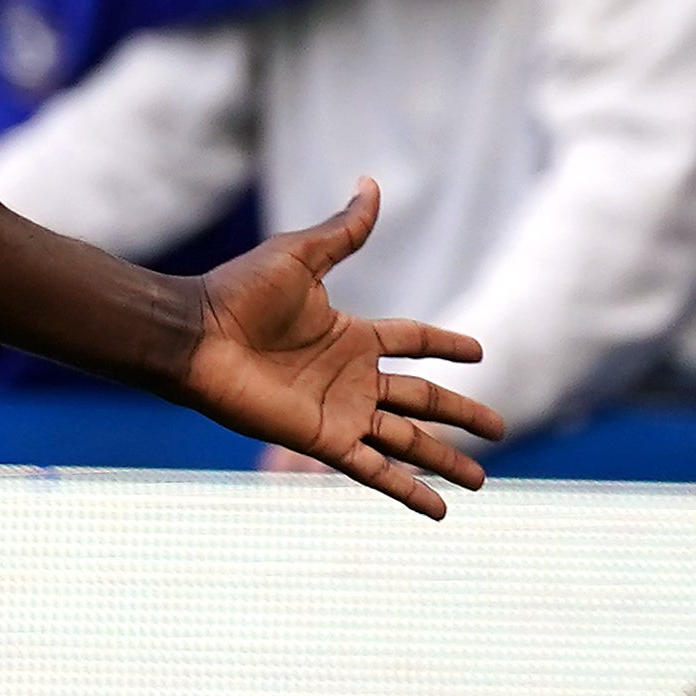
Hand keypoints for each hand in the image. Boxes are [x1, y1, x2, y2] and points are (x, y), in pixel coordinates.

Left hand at [174, 180, 498, 513]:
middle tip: (499, 428)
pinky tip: (438, 511)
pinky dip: (408, 491)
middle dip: (461, 414)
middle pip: (422, 399)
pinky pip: (376, 469)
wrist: (197, 336)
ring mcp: (341, 411)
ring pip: (408, 440)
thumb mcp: (301, 255)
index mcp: (351, 335)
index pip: (413, 341)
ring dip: (444, 461)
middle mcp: (351, 376)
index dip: (445, 346)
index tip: (478, 353)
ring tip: (481, 483)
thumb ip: (344, 231)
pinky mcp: (324, 439)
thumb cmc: (239, 293)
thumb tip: (371, 184)